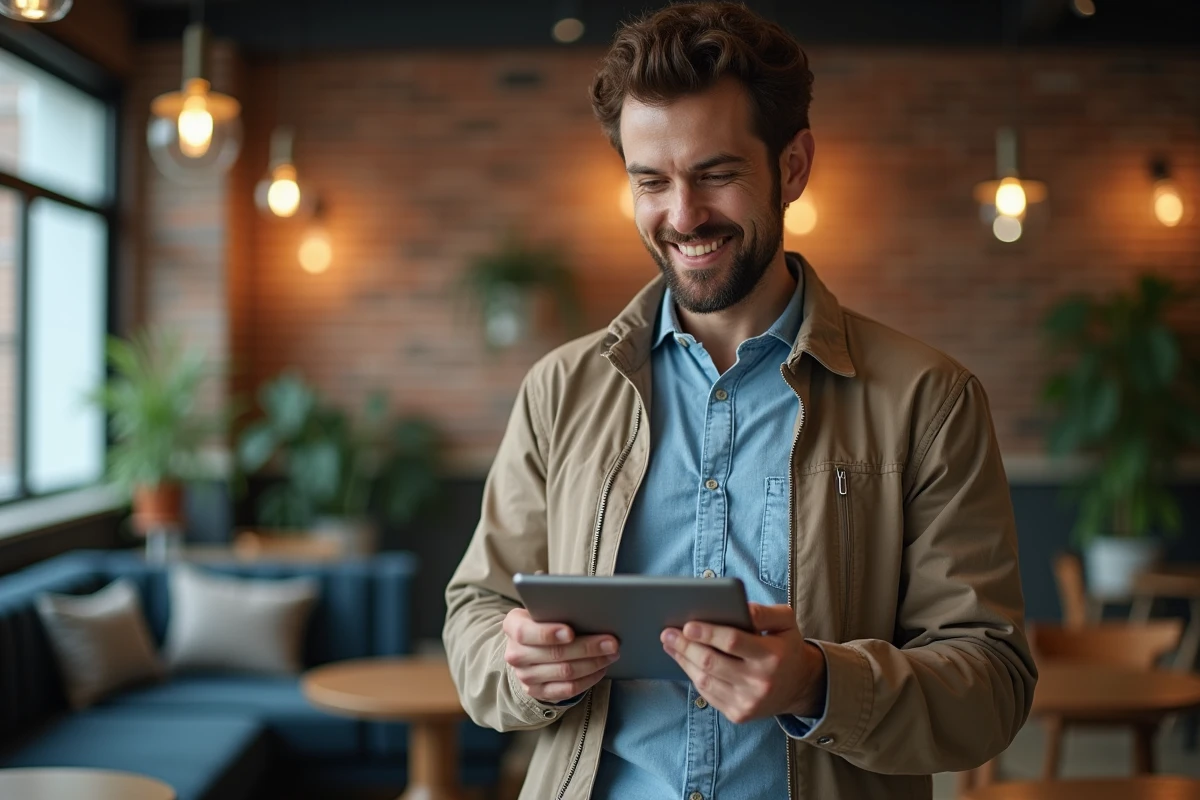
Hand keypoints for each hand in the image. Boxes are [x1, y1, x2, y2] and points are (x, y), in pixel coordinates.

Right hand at [502, 608, 619, 703]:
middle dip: (587, 647)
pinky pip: (567, 689)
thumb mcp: (542, 609)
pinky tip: (601, 669)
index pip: (525, 632)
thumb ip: (556, 607)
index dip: (548, 633)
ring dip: (593, 663)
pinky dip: (588, 679)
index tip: (570, 632)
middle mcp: (515, 653)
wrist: (529, 646)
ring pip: (564, 672)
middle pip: (554, 654)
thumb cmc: (543, 620)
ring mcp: (525, 676)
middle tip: (611, 642)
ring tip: (612, 653)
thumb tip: (586, 606)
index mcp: (512, 626)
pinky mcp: (537, 692)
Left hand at [660, 602, 825, 723]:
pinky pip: (707, 693)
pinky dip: (692, 675)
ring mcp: (748, 702)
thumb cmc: (786, 647)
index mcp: (772, 655)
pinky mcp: (739, 714)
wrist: (799, 687)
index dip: (707, 633)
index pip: (733, 642)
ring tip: (670, 644)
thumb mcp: (785, 622)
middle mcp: (760, 682)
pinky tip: (684, 661)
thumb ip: (763, 612)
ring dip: (683, 660)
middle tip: (667, 632)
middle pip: (712, 662)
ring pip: (705, 680)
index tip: (687, 625)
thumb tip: (738, 607)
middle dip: (685, 646)